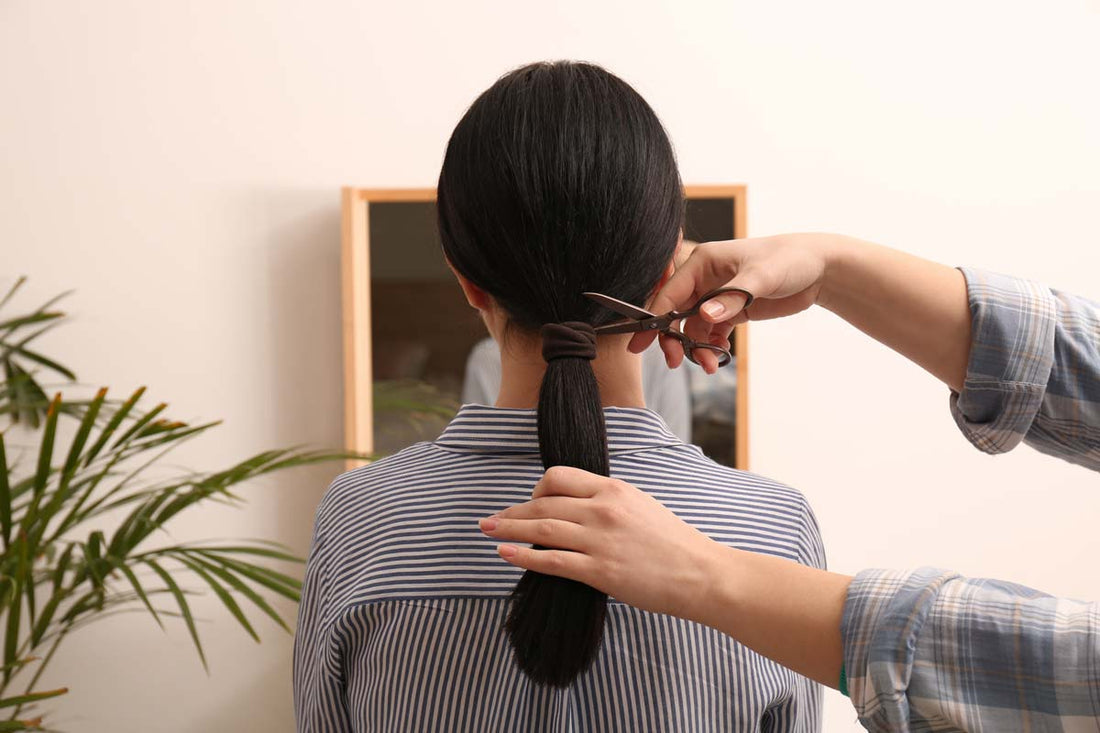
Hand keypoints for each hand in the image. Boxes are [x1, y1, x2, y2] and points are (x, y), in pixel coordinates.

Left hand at [478, 465, 718, 621]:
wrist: (700, 573)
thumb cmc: (672, 542)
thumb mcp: (640, 505)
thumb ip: (607, 501)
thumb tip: (575, 507)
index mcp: (612, 489)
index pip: (558, 478)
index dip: (536, 490)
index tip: (528, 503)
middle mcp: (602, 509)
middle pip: (542, 503)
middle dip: (511, 512)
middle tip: (490, 520)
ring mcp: (600, 540)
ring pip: (541, 529)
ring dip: (508, 529)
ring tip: (488, 531)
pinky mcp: (600, 571)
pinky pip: (551, 560)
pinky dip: (523, 556)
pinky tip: (505, 553)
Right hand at [636, 233, 843, 369]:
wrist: (819, 268)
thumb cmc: (790, 260)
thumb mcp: (761, 278)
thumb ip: (732, 297)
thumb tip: (705, 315)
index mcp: (703, 261)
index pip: (670, 293)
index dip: (654, 319)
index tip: (640, 344)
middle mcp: (704, 278)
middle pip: (675, 313)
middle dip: (674, 339)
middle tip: (676, 362)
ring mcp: (716, 295)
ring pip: (693, 327)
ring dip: (696, 348)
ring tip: (710, 366)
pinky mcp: (730, 309)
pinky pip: (711, 332)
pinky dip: (711, 347)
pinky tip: (719, 359)